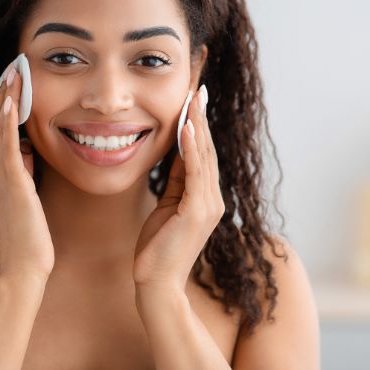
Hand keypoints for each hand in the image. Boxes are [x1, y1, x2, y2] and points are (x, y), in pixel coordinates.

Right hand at [0, 64, 54, 282]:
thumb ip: (24, 176)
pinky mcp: (11, 183)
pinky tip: (11, 100)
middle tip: (12, 68)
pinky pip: (6, 145)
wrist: (23, 271)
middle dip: (2, 94)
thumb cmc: (29, 241)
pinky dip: (6, 120)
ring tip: (13, 72)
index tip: (13, 84)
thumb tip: (28, 151)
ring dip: (4, 98)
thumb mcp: (26, 201)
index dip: (2, 106)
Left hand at [132, 85, 223, 289]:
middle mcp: (213, 199)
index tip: (195, 97)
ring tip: (194, 98)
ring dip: (198, 125)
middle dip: (201, 116)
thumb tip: (178, 151)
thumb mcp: (166, 205)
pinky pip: (195, 173)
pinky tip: (187, 128)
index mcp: (205, 197)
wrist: (156, 283)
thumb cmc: (157, 247)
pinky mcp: (197, 212)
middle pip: (208, 148)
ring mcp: (208, 206)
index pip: (203, 153)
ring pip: (204, 156)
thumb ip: (176, 180)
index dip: (198, 124)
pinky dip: (192, 149)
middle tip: (198, 86)